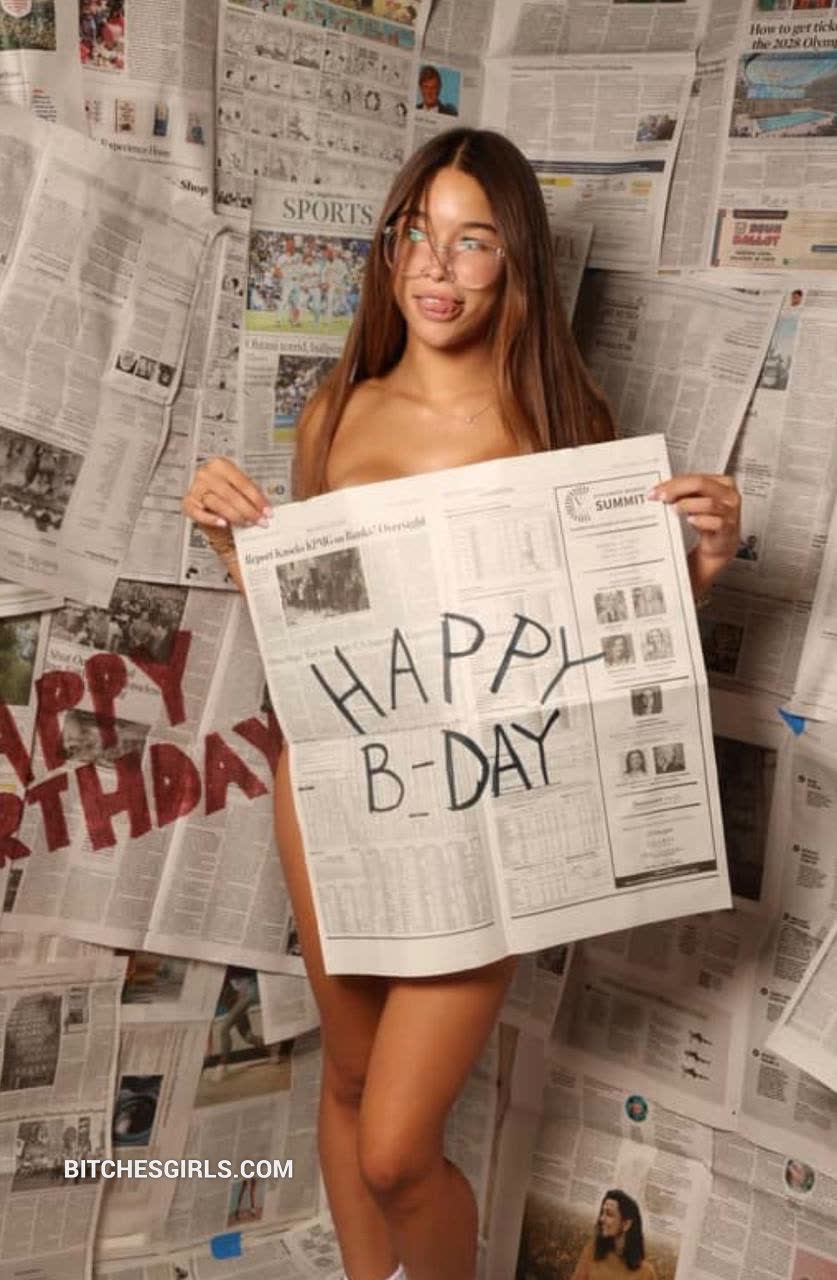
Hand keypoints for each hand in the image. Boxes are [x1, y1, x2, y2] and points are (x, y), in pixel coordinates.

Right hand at [182, 458, 271, 530]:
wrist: (210, 511)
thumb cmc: (226, 498)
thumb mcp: (240, 492)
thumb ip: (250, 495)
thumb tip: (265, 506)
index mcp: (221, 465)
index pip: (243, 482)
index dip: (257, 499)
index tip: (267, 511)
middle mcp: (206, 474)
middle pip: (231, 494)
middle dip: (249, 510)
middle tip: (260, 521)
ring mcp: (196, 488)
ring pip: (219, 503)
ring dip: (236, 516)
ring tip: (247, 523)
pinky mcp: (188, 504)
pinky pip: (200, 513)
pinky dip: (212, 519)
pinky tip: (223, 523)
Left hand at [648, 473, 740, 596]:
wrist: (719, 545)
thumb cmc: (707, 520)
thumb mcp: (695, 502)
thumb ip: (683, 493)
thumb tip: (662, 490)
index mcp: (722, 483)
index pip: (695, 476)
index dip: (673, 482)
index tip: (656, 490)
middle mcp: (728, 495)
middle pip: (701, 484)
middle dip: (677, 489)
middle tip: (661, 497)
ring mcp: (730, 512)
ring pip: (709, 503)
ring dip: (688, 505)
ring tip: (674, 508)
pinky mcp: (729, 529)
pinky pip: (716, 522)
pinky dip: (702, 521)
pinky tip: (691, 520)